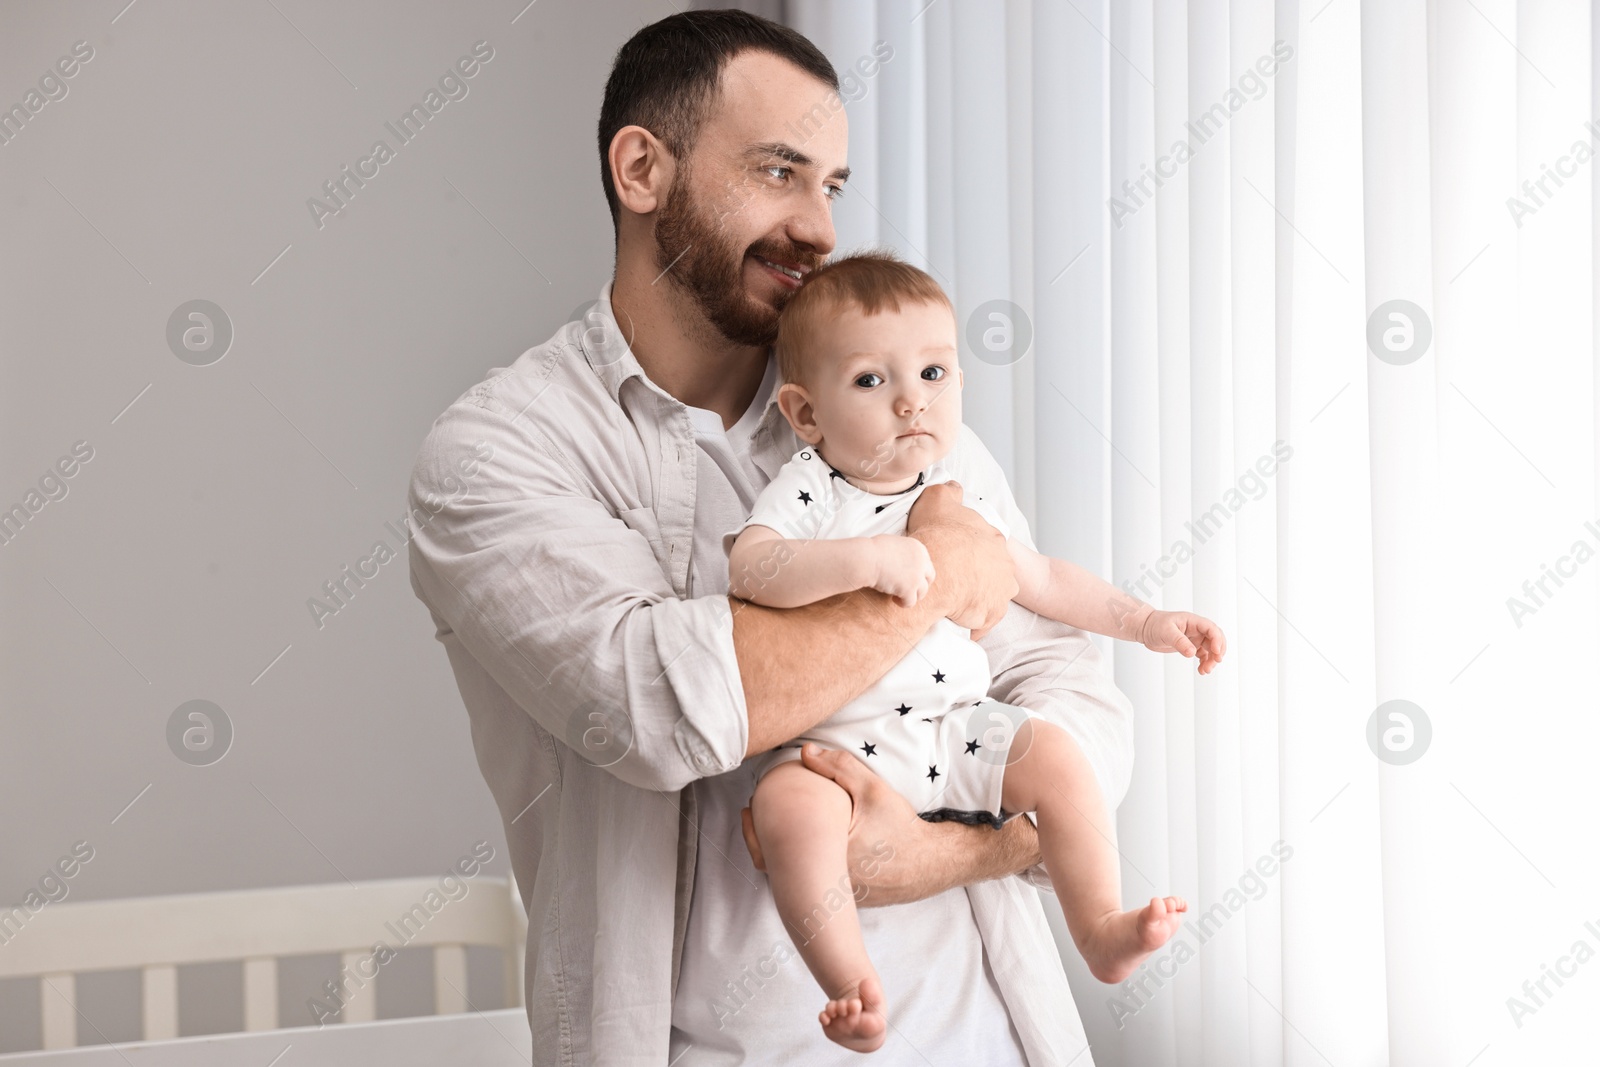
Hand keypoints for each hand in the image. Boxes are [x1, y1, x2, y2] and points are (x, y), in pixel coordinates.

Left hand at [740, 743, 928, 905]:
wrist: (930, 863)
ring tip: (774, 828)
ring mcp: (836, 898)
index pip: (776, 850)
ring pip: (799, 879)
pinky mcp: (845, 902)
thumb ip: (838, 767)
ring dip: (786, 856)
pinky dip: (806, 867)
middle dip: (766, 842)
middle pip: (782, 866)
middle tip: (752, 816)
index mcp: (829, 858)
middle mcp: (829, 885)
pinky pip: (815, 886)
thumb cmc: (901, 827)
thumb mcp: (872, 789)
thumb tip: (806, 751)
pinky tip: (805, 846)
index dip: (754, 831)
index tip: (748, 810)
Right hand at [867, 535, 935, 606]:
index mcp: (918, 548)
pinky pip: (911, 602)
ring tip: (899, 595)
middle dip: (920, 585)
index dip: (919, 572)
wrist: (866, 559)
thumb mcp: (894, 544)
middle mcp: (922, 562)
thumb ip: (904, 552)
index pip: (926, 564)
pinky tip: (894, 599)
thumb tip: (902, 559)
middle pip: (929, 578)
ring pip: (922, 592)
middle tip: (909, 589)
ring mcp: (917, 577)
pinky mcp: (909, 589)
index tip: (910, 577)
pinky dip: (903, 603)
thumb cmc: (872, 550)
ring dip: (912, 595)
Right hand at [905, 481, 1016, 639]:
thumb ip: (949, 491)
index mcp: (994, 538)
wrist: (939, 569)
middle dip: (976, 576)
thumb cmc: (938, 535)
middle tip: (954, 580)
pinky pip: (983, 623)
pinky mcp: (992, 614)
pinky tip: (958, 622)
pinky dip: (973, 625)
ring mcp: (1001, 590)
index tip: (954, 556)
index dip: (968, 550)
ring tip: (955, 603)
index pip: (985, 545)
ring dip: (977, 601)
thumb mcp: (940, 499)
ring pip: (991, 597)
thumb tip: (955, 487)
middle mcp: (1004, 564)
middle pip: (991, 571)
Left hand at [1138, 610, 1226, 673]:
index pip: (1211, 628)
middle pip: (1215, 639)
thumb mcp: (1166, 632)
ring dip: (1211, 660)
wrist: (1145, 629)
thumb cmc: (1154, 625)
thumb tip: (1192, 653)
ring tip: (1205, 670)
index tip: (1215, 652)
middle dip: (1218, 651)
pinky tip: (1201, 670)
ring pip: (1210, 649)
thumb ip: (1179, 641)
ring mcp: (1194, 638)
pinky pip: (1203, 654)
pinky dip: (1205, 662)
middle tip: (1215, 662)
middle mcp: (1196, 629)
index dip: (1217, 639)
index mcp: (1192, 621)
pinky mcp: (1190, 646)